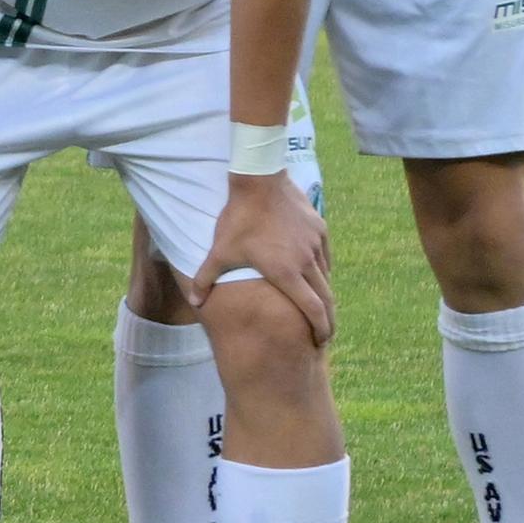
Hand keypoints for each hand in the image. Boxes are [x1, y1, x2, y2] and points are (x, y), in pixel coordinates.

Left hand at [190, 171, 332, 340]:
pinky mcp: (320, 228)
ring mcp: (316, 244)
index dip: (321, 328)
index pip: (312, 309)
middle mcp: (307, 261)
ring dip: (325, 294)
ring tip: (320, 306)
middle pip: (327, 298)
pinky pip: (325, 256)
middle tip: (326, 334)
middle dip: (328, 320)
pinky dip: (323, 270)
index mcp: (286, 273)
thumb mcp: (220, 251)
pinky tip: (316, 273)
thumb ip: (206, 279)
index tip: (321, 341)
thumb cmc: (238, 219)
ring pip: (326, 276)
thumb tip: (195, 302)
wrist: (260, 180)